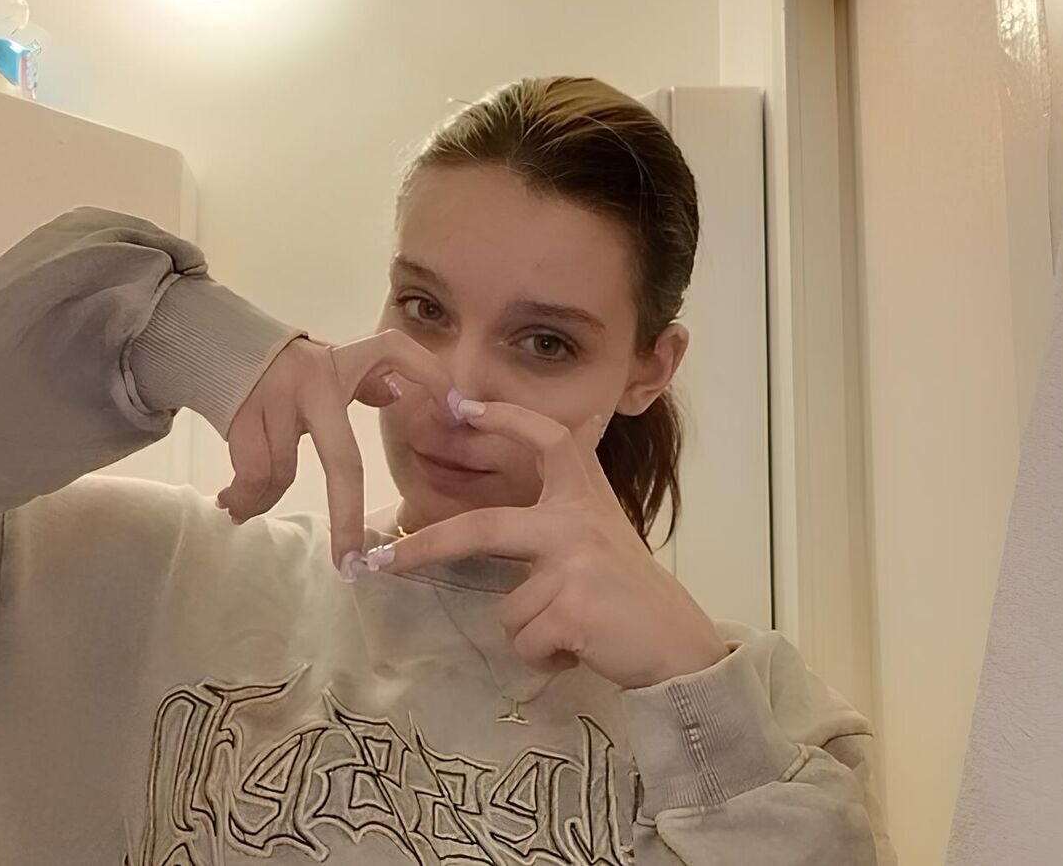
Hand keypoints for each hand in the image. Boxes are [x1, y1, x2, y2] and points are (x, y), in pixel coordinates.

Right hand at [217, 329, 454, 574]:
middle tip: (350, 563)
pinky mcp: (239, 416)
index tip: (455, 416)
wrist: (215, 343)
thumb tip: (406, 398)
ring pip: (283, 475)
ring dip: (266, 500)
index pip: (396, 354)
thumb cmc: (290, 368)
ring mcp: (273, 399)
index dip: (430, 379)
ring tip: (245, 508)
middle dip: (347, 520)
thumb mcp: (338, 364)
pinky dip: (243, 498)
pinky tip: (231, 506)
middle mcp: (312, 381)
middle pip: (342, 462)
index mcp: (343, 366)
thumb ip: (372, 381)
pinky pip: (251, 475)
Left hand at [366, 401, 728, 689]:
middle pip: (482, 528)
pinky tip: (580, 649)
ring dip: (532, 632)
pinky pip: (525, 640)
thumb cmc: (634, 600)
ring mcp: (574, 564)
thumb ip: (569, 510)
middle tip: (382, 563)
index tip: (463, 404)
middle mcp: (578, 522)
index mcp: (586, 500)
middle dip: (425, 547)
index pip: (549, 440)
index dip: (506, 418)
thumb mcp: (608, 538)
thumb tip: (557, 451)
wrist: (680, 648)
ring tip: (575, 632)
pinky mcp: (572, 608)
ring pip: (509, 608)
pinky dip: (545, 657)